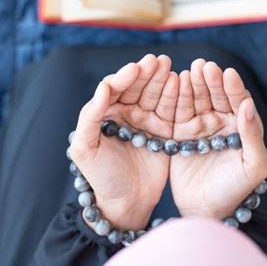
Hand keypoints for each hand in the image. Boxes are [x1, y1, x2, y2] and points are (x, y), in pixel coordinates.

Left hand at [69, 54, 177, 230]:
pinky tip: (181, 83)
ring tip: (170, 68)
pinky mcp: (165, 131)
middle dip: (147, 73)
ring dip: (162, 80)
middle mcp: (126, 113)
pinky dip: (176, 97)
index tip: (136, 68)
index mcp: (105, 113)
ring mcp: (147, 121)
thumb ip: (90, 117)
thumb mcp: (86, 149)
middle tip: (158, 61)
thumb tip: (102, 87)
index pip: (114, 89)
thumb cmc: (101, 177)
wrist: (126, 204)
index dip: (125, 77)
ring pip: (155, 95)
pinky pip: (171, 111)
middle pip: (137, 87)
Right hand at [170, 59, 266, 219]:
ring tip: (190, 71)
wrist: (205, 211)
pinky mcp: (180, 133)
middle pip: (216, 96)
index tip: (227, 74)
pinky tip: (174, 83)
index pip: (239, 102)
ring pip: (196, 99)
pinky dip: (176, 97)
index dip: (233, 88)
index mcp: (241, 127)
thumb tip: (248, 106)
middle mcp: (221, 122)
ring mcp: (199, 126)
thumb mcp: (253, 166)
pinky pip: (178, 112)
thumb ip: (252, 136)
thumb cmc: (235, 190)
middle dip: (211, 81)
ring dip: (194, 84)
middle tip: (204, 66)